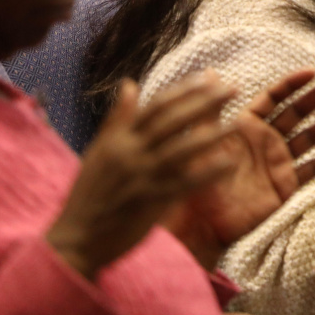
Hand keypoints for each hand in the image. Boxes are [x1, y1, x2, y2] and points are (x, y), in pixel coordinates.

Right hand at [47, 71, 238, 278]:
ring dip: (212, 134)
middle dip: (205, 102)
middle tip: (233, 89)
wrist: (77, 237)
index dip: (184, 90)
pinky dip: (208, 171)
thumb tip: (130, 84)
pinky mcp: (151, 201)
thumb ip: (118, 118)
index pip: (156, 106)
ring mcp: (141, 177)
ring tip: (238, 124)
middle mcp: (130, 153)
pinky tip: (229, 162)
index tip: (209, 78)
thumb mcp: (99, 151)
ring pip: (182, 149)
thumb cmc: (90, 193)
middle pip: (173, 121)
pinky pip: (185, 182)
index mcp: (118, 138)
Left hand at [164, 69, 314, 267]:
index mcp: (246, 125)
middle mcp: (265, 140)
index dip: (292, 84)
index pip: (274, 98)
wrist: (201, 221)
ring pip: (310, 136)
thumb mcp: (201, 140)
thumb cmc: (195, 178)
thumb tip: (213, 73)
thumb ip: (210, 109)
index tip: (312, 72)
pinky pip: (311, 167)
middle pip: (298, 113)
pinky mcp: (285, 185)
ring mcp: (278, 162)